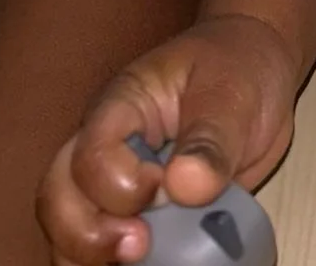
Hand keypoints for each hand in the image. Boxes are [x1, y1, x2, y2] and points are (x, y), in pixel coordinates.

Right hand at [36, 13, 296, 265]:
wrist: (257, 71)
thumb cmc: (240, 67)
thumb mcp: (234, 94)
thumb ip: (210, 139)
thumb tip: (184, 186)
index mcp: (122, 106)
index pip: (91, 156)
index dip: (120, 186)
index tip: (166, 190)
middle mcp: (105, 147)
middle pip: (58, 198)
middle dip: (86, 235)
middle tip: (139, 248)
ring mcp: (114, 184)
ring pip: (68, 230)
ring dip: (89, 258)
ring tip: (138, 263)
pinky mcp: (136, 214)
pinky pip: (102, 249)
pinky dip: (110, 265)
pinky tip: (148, 265)